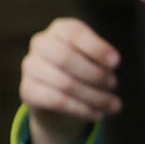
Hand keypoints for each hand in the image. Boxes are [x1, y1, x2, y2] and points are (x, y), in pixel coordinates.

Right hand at [18, 18, 120, 143]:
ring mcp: (30, 67)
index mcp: (60, 29)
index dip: (96, 48)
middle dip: (95, 74)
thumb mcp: (95, 60)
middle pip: (66, 58)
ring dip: (94, 97)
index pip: (74, 33)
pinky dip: (82, 110)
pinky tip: (98, 114)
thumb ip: (103, 61)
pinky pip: (57, 101)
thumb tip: (112, 64)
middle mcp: (41, 43)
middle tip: (114, 84)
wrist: (58, 94)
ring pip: (64, 83)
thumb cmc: (84, 70)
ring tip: (114, 105)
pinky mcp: (27, 90)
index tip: (116, 62)